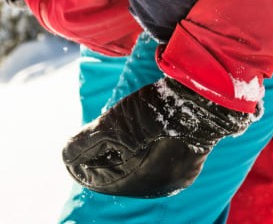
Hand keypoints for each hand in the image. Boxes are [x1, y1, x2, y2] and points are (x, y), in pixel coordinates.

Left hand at [62, 77, 254, 197]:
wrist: (206, 90)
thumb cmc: (158, 110)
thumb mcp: (113, 125)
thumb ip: (87, 143)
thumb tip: (65, 158)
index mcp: (149, 183)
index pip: (106, 181)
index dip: (86, 168)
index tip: (71, 159)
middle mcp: (169, 181)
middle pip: (125, 174)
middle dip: (105, 161)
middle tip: (87, 148)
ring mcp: (184, 167)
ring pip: (143, 164)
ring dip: (124, 153)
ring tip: (110, 138)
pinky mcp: (193, 150)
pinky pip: (160, 155)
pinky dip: (143, 147)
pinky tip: (138, 134)